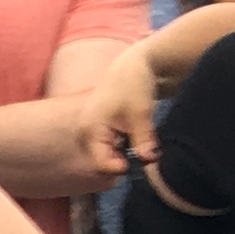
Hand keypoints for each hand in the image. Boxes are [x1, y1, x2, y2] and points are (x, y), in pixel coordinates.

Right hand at [86, 42, 158, 169]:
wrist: (132, 66)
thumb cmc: (134, 84)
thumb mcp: (141, 113)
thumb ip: (143, 140)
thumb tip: (149, 161)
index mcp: (90, 130)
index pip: (102, 164)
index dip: (123, 167)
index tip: (143, 160)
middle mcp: (85, 135)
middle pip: (104, 163)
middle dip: (125, 161)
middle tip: (146, 151)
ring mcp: (90, 134)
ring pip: (108, 157)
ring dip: (126, 155)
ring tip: (141, 141)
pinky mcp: (98, 133)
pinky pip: (110, 150)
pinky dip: (124, 148)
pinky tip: (135, 138)